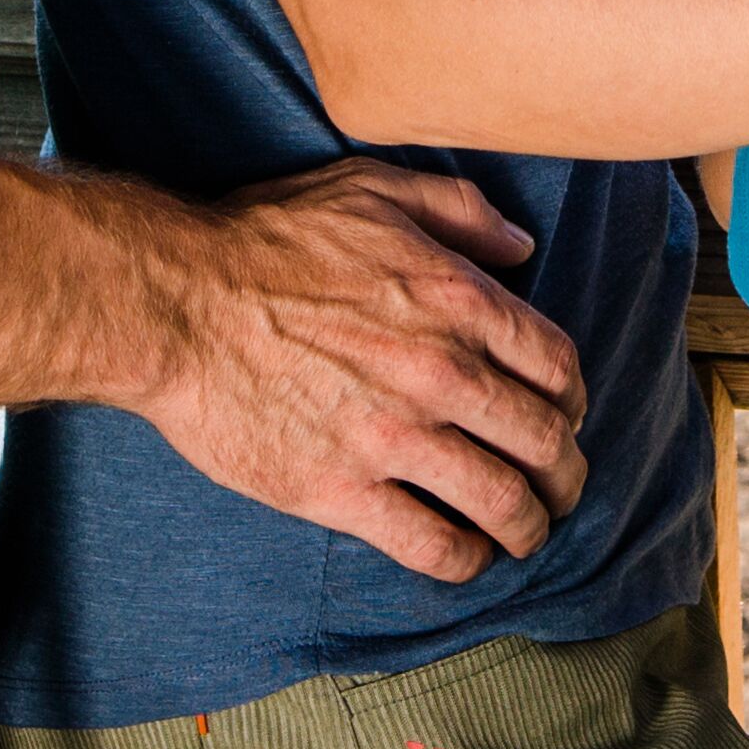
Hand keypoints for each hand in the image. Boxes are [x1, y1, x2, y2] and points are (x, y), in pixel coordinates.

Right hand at [113, 159, 591, 580]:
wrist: (175, 302)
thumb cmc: (266, 239)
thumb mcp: (370, 188)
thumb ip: (458, 211)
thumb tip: (521, 246)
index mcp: (454, 298)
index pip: (555, 365)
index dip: (573, 399)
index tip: (564, 416)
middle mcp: (438, 370)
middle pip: (543, 441)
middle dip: (566, 474)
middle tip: (562, 489)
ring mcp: (391, 435)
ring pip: (501, 501)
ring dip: (529, 527)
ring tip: (527, 534)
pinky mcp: (340, 489)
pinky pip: (430, 544)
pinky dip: (464, 560)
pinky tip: (466, 557)